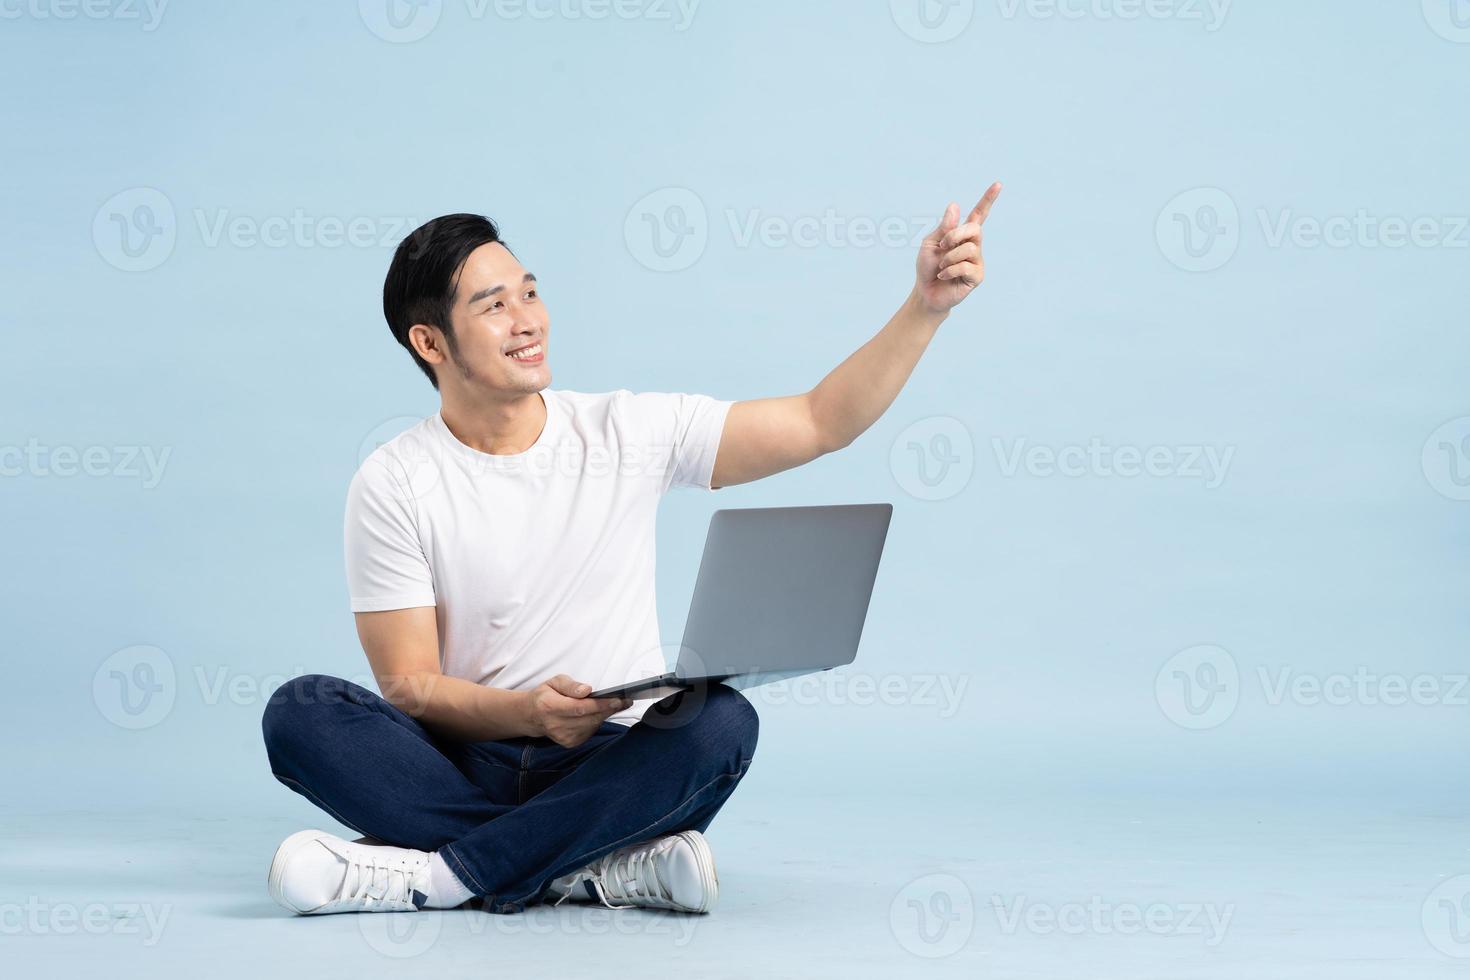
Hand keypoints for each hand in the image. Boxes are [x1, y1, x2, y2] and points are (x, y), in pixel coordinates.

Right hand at [524, 675, 631, 747]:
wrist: (532, 716)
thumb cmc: (545, 695)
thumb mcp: (554, 682)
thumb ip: (570, 685)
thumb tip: (587, 690)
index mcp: (550, 706)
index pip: (579, 707)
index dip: (600, 705)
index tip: (618, 699)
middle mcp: (556, 725)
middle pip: (589, 718)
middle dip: (609, 709)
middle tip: (625, 700)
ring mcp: (563, 737)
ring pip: (592, 726)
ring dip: (605, 715)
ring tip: (615, 704)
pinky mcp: (569, 743)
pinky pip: (590, 731)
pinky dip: (596, 722)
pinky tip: (598, 714)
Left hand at [914, 181, 1001, 315]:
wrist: (926, 292)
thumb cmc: (927, 267)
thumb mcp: (931, 243)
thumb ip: (944, 227)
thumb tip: (955, 205)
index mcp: (962, 234)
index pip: (979, 214)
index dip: (988, 200)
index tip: (998, 184)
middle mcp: (973, 245)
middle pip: (975, 229)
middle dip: (955, 235)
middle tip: (942, 246)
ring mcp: (977, 261)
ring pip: (968, 249)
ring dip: (948, 257)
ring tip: (941, 267)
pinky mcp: (977, 276)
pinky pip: (966, 266)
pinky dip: (950, 270)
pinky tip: (944, 276)